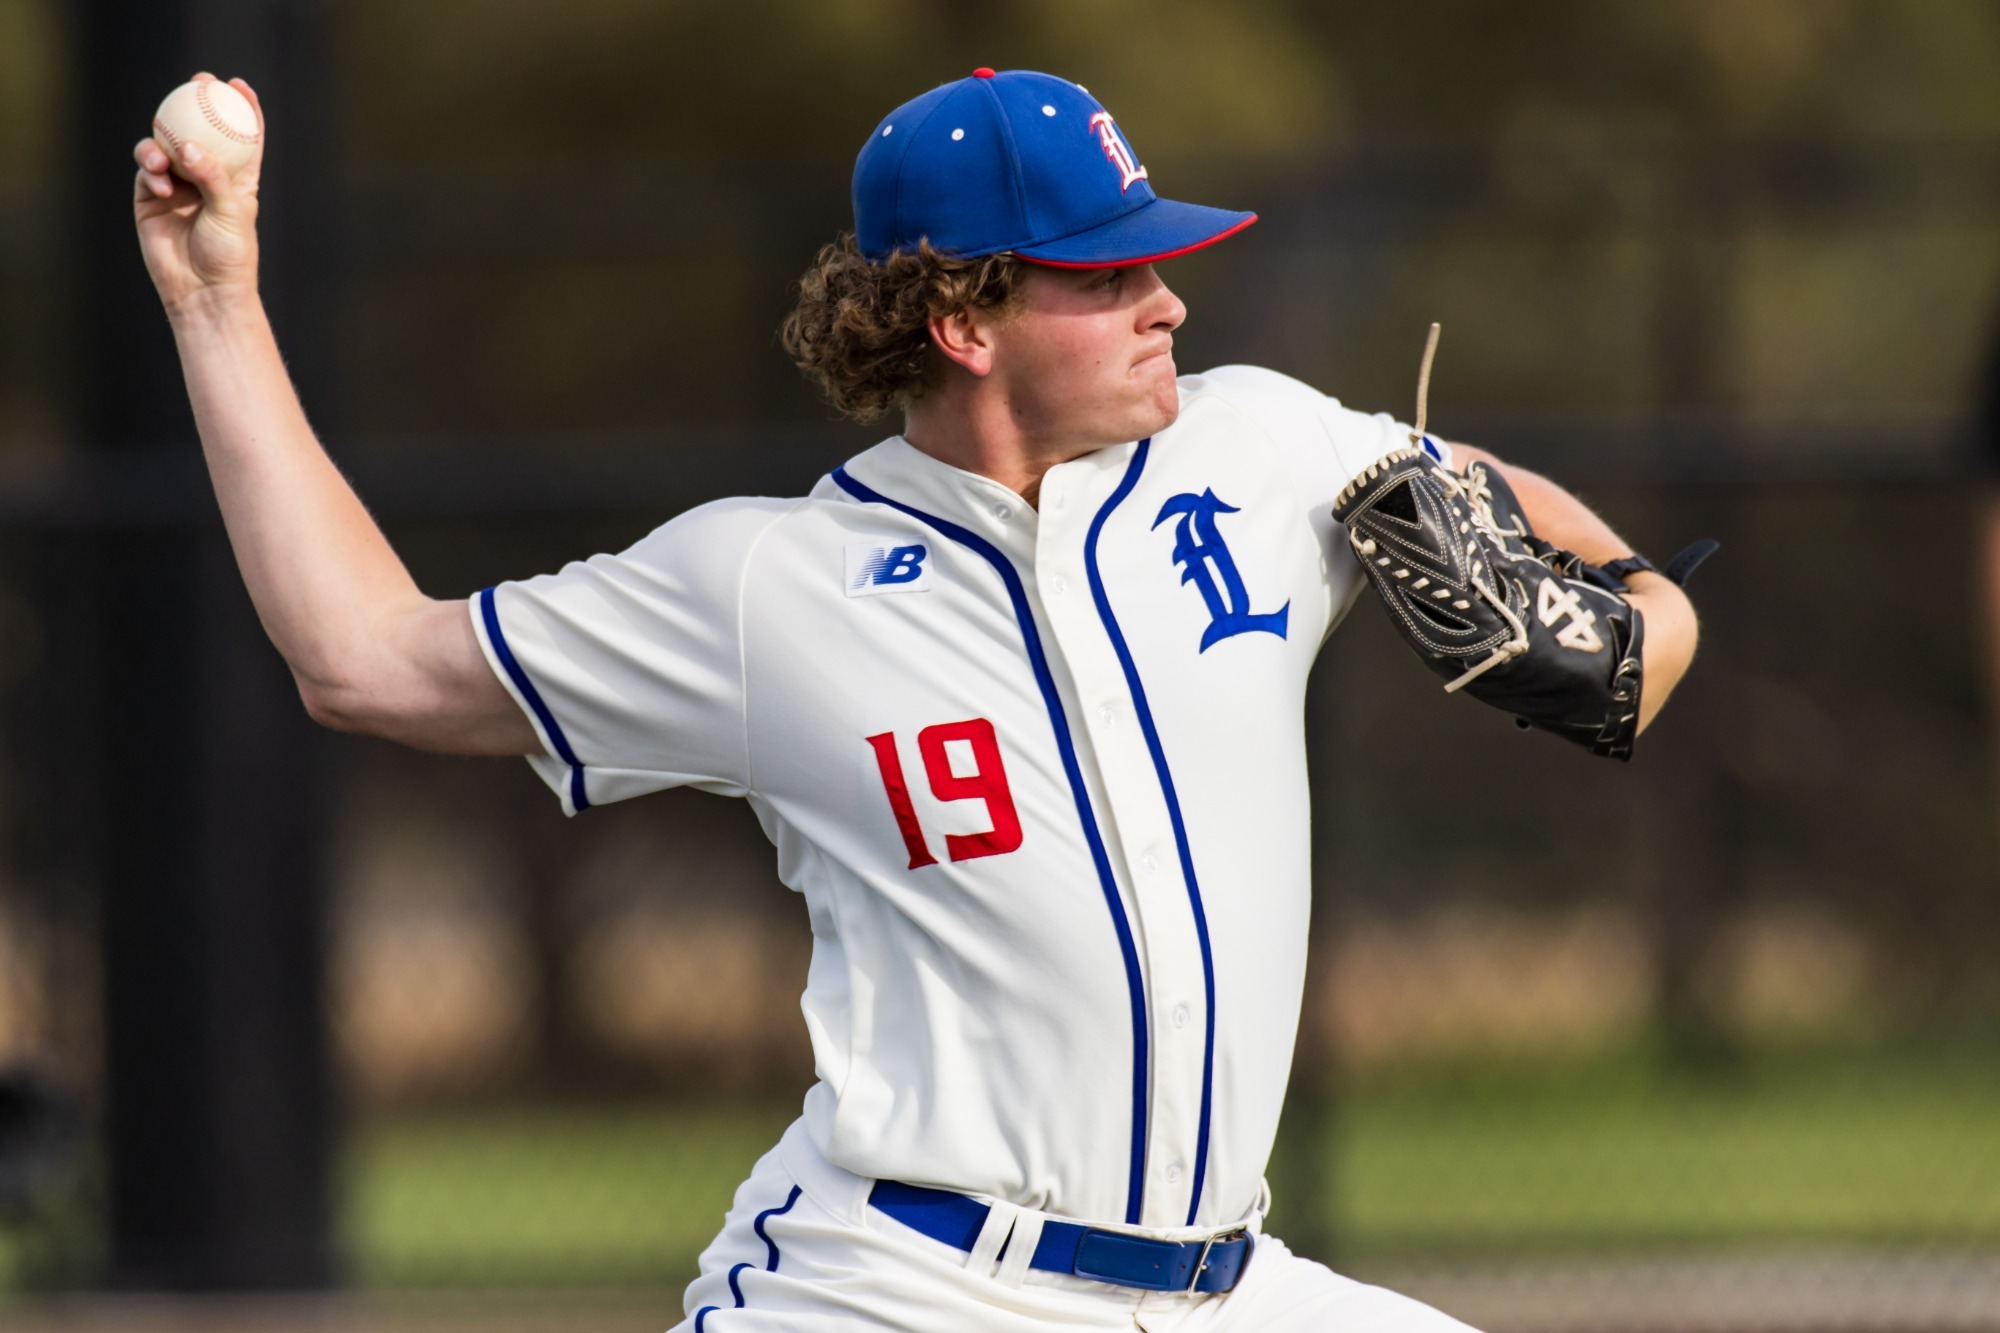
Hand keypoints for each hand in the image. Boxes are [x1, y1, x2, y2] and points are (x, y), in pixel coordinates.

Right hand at [132, 74, 265, 311]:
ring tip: (165, 158)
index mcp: (238, 180)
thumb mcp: (231, 212)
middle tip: (196, 84)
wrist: (202, 291)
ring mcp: (177, 185)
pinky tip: (159, 183)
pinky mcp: (150, 197)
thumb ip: (212, 177)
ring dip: (163, 142)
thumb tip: (188, 145)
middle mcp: (206, 177)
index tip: (238, 85)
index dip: (242, 108)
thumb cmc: (228, 255)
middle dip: (195, 104)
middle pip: (199, 130)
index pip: (242, 137)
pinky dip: (151, 169)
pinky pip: (148, 169)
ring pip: (166, 145)